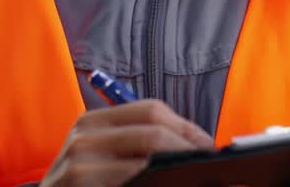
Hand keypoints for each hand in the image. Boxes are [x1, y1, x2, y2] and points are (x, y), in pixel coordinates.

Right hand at [40, 99, 214, 186]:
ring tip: (196, 177)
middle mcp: (84, 136)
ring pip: (147, 160)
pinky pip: (134, 182)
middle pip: (153, 131)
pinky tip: (170, 186)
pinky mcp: (79, 184)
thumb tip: (197, 147)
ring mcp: (79, 163)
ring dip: (178, 170)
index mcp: (93, 122)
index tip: (209, 147)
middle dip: (189, 150)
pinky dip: (159, 184)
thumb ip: (137, 146)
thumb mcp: (101, 158)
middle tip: (210, 166)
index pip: (152, 110)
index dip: (187, 128)